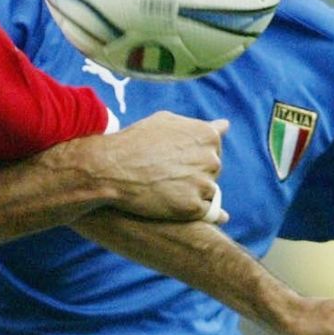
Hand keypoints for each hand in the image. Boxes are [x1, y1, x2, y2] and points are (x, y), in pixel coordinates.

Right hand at [89, 111, 225, 223]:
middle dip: (192, 174)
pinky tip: (166, 204)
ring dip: (190, 193)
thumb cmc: (134, 142)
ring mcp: (204, 184)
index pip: (213, 149)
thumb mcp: (166, 122)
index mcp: (208, 135)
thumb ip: (199, 125)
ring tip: (162, 190)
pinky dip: (186, 210)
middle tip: (163, 175)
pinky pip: (201, 212)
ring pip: (207, 193)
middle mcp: (211, 159)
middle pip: (211, 171)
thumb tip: (224, 125)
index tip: (171, 159)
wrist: (109, 169)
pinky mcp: (194, 208)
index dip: (190, 156)